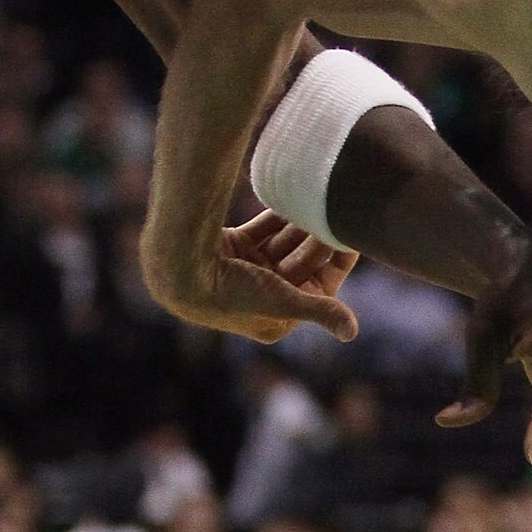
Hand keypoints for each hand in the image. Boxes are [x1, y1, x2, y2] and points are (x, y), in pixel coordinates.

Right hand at [160, 211, 359, 344]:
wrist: (182, 269)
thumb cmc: (234, 294)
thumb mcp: (284, 303)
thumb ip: (320, 312)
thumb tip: (350, 333)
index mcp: (275, 320)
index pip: (317, 287)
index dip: (334, 261)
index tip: (350, 234)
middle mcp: (260, 298)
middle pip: (300, 263)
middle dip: (317, 239)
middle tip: (335, 210)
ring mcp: (244, 271)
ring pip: (282, 244)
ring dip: (299, 225)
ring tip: (316, 201)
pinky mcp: (230, 248)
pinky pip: (261, 230)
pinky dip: (275, 216)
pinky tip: (292, 198)